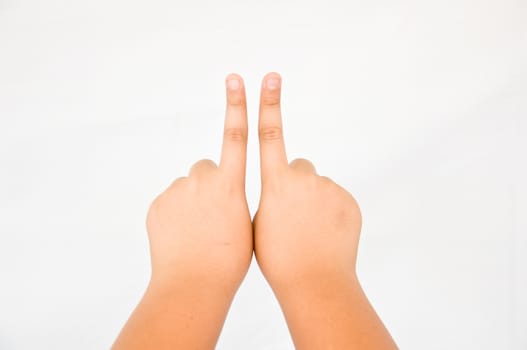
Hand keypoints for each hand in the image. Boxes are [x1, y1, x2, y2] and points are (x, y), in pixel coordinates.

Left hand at [146, 76, 251, 291]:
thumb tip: (221, 191)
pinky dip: (176, 213)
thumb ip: (233, 198)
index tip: (235, 80)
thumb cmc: (229, 261)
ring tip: (196, 231)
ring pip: (188, 186)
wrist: (193, 285)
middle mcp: (202, 181)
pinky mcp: (158, 204)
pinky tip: (181, 236)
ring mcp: (177, 192)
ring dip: (192, 200)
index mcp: (230, 186)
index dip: (237, 106)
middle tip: (212, 215)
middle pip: (207, 168)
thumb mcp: (246, 226)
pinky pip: (171, 200)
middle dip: (211, 183)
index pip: (235, 137)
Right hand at [253, 72, 361, 296]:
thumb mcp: (259, 224)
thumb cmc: (278, 258)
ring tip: (311, 230)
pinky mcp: (348, 200)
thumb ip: (272, 195)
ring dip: (314, 200)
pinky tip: (327, 233)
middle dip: (295, 184)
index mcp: (277, 184)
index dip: (269, 104)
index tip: (271, 79)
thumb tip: (284, 186)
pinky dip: (331, 211)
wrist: (315, 281)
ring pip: (317, 185)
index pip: (271, 135)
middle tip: (294, 216)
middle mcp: (304, 179)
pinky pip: (335, 197)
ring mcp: (329, 189)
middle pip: (298, 167)